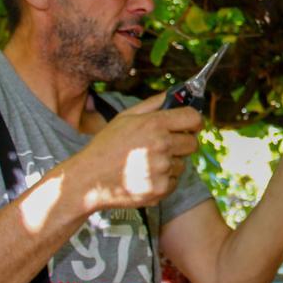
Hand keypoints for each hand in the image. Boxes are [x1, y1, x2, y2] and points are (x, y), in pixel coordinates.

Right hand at [71, 92, 202, 211]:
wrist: (88, 179)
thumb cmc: (106, 146)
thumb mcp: (125, 117)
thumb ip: (153, 103)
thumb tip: (176, 93)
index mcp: (154, 124)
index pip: (194, 118)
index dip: (195, 122)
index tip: (192, 126)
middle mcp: (161, 146)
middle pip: (193, 143)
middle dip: (183, 143)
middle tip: (166, 146)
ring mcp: (161, 169)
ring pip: (182, 164)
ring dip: (170, 163)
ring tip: (146, 163)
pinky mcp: (160, 189)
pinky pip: (174, 181)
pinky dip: (163, 180)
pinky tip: (144, 176)